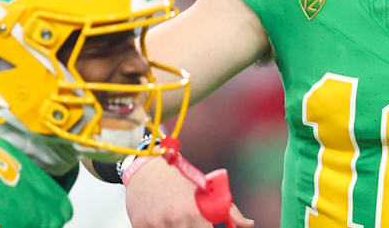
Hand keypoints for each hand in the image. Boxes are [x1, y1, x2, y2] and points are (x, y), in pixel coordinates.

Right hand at [125, 156, 254, 227]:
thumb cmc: (180, 179)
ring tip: (174, 221)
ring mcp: (155, 224)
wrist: (146, 167)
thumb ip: (230, 211)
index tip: (203, 226)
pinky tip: (160, 221)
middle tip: (188, 222)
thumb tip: (249, 225)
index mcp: (194, 212)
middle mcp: (174, 219)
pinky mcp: (139, 226)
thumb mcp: (206, 191)